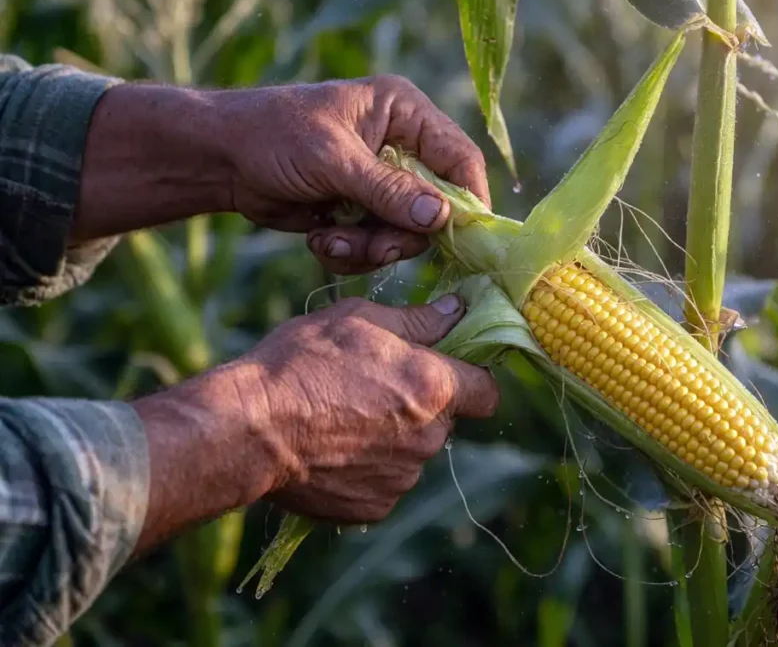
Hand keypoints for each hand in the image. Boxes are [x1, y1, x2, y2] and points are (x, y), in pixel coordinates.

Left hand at [75, 75, 488, 273]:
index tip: (461, 240)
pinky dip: (350, 251)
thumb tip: (442, 218)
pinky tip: (319, 238)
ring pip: (405, 234)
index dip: (467, 201)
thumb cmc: (274, 137)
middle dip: (400, 234)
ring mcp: (382, 182)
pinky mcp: (361, 212)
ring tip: (328, 239)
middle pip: (436, 208)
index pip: (461, 159)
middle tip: (372, 247)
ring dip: (369, 247)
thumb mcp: (334, 161)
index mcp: (405, 113)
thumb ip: (389, 190)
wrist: (221, 159)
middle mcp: (402, 146)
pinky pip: (377, 246)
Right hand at [131, 294, 499, 551]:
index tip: (447, 373)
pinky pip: (384, 485)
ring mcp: (402, 479)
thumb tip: (457, 309)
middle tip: (371, 390)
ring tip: (341, 420)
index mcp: (434, 388)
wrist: (247, 430)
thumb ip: (418, 319)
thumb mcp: (358, 319)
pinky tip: (331, 452)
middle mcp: (429, 438)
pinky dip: (366, 471)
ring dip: (392, 439)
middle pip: (444, 422)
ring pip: (412, 454)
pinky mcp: (374, 509)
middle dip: (420, 407)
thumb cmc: (301, 362)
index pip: (488, 393)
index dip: (471, 381)